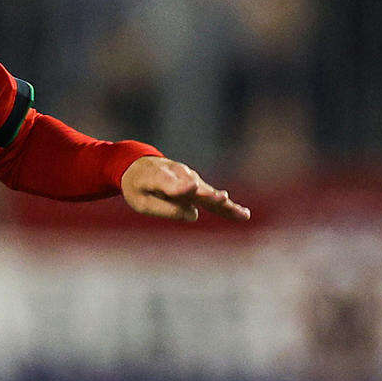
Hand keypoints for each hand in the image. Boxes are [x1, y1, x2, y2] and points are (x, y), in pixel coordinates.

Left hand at [120, 156, 250, 223]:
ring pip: (210, 194)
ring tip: (241, 213)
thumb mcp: (140, 202)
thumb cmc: (137, 187)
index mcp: (159, 178)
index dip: (183, 187)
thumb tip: (194, 215)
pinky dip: (227, 206)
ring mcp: (191, 178)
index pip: (173, 184)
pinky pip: (213, 197)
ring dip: (223, 203)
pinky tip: (244, 214)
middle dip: (208, 195)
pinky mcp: (198, 184)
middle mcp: (179, 176)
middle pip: (197, 188)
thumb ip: (165, 209)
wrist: (138, 165)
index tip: (193, 188)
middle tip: (223, 199)